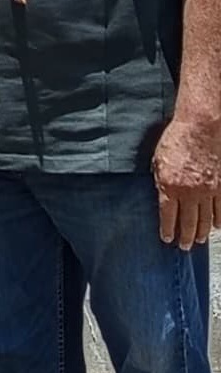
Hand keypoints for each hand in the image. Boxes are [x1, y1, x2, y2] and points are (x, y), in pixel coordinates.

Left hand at [152, 112, 220, 250]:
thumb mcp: (158, 160)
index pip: (168, 217)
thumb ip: (160, 180)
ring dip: (202, 232)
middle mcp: (189, 193)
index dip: (168, 231)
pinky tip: (216, 227)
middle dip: (185, 237)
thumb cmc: (176, 138)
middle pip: (188, 222)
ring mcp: (208, 190)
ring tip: (198, 241)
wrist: (201, 125)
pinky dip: (219, 220)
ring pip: (206, 219)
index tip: (167, 239)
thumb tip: (162, 196)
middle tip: (184, 247)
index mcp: (170, 187)